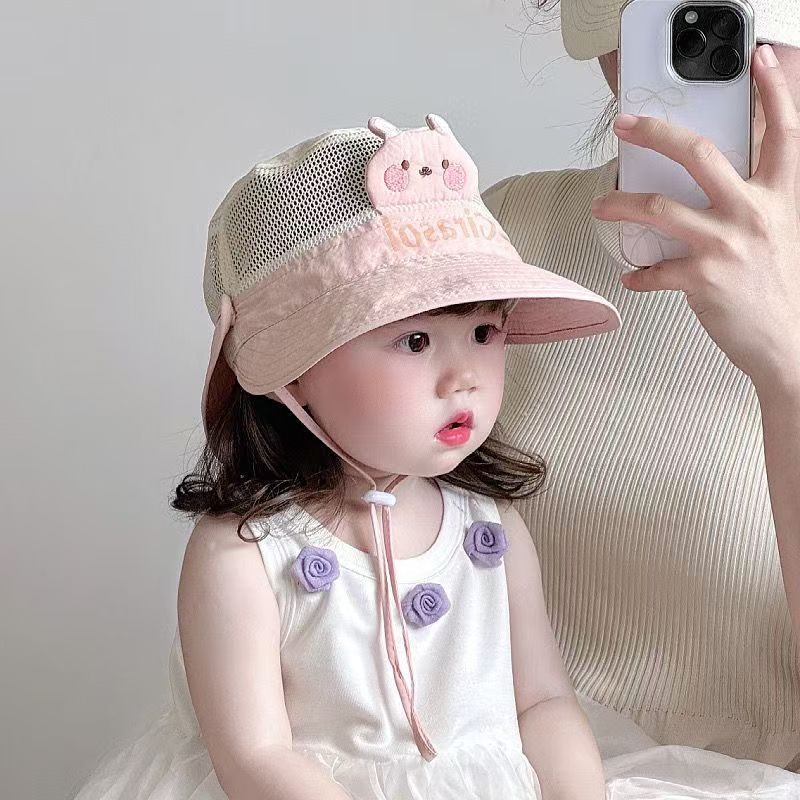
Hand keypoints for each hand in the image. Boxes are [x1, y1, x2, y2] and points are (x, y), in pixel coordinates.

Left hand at [591, 44, 799, 392]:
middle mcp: (754, 213)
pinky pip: (654, 271)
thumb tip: (716, 181)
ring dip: (621, 204)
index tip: (760, 60)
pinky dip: (639, 275)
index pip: (783, 132)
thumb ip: (753, 201)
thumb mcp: (778, 231)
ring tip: (601, 205)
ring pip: (659, 208)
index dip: (775, 91)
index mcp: (779, 197)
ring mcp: (727, 245)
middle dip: (656, 134)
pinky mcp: (702, 279)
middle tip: (625, 126)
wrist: (786, 341)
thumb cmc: (777, 286)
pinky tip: (633, 276)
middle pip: (700, 155)